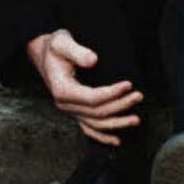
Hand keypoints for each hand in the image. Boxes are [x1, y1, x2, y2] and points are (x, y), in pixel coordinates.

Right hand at [25, 29, 143, 144]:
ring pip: (95, 124)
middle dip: (120, 106)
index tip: (129, 85)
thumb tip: (93, 61)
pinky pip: (89, 128)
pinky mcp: (75, 111)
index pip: (92, 98)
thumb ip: (77, 51)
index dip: (112, 94)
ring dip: (116, 123)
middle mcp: (65, 104)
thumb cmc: (55, 47)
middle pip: (97, 112)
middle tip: (139, 96)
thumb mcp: (61, 42)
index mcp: (62, 90)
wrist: (44, 53)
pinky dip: (102, 136)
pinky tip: (116, 141)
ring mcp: (70, 110)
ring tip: (136, 119)